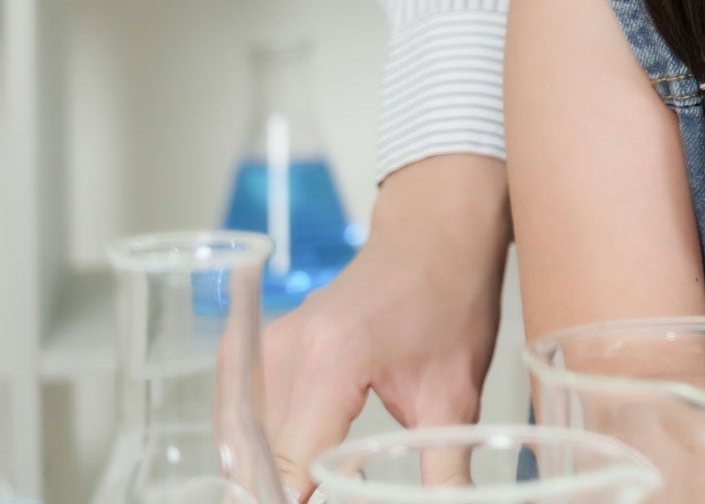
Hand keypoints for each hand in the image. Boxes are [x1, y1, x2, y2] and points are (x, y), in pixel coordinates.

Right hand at [261, 155, 509, 499]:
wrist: (436, 237)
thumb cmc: (451, 301)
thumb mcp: (456, 393)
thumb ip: (444, 467)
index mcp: (332, 362)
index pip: (287, 465)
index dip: (291, 500)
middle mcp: (284, 352)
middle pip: (260, 458)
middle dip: (281, 491)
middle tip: (331, 491)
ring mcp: (265, 345)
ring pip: (243, 443)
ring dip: (266, 475)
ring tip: (304, 487)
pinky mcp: (259, 346)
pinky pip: (240, 417)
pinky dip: (257, 449)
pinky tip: (288, 468)